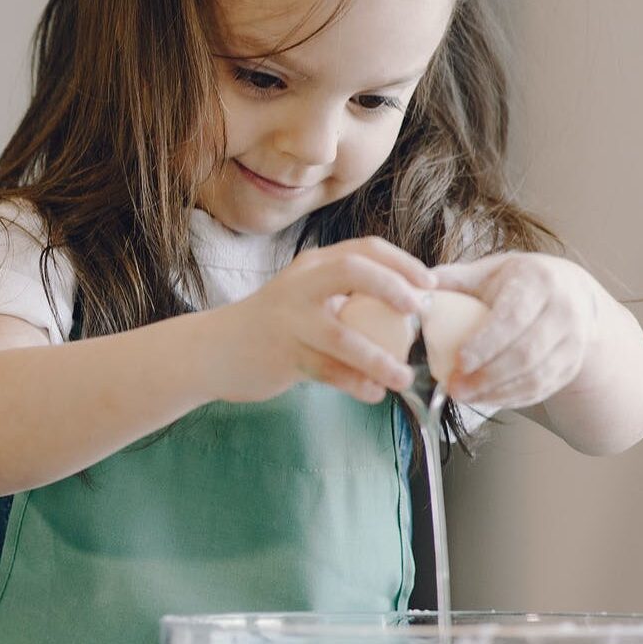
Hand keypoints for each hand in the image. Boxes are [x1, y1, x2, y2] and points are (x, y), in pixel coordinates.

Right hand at [213, 237, 434, 403]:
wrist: (213, 351)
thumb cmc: (272, 326)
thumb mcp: (305, 298)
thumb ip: (345, 298)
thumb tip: (408, 310)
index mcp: (312, 266)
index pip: (364, 249)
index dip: (402, 263)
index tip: (430, 284)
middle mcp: (300, 286)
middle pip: (353, 272)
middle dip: (393, 288)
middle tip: (419, 313)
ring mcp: (289, 321)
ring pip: (343, 337)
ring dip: (380, 359)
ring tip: (403, 377)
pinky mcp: (283, 356)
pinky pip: (329, 372)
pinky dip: (356, 385)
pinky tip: (373, 394)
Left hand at [431, 252, 602, 406]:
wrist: (570, 293)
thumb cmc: (518, 282)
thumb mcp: (490, 271)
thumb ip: (454, 279)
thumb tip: (414, 291)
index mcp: (539, 281)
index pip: (513, 317)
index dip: (486, 343)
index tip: (459, 361)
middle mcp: (564, 311)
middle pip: (526, 353)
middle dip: (487, 376)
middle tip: (454, 388)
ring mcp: (574, 342)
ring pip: (536, 377)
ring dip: (497, 392)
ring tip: (464, 396)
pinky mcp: (571, 366)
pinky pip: (541, 390)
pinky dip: (510, 399)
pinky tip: (485, 399)